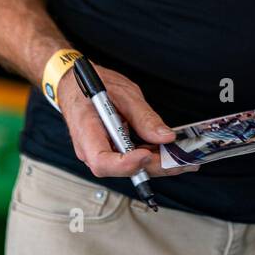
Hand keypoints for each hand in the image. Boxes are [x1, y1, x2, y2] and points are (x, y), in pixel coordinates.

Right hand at [56, 63, 197, 177]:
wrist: (73, 85)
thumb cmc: (92, 87)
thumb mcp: (122, 94)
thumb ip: (144, 117)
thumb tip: (165, 137)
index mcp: (86, 131)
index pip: (102, 161)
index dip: (126, 163)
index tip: (147, 154)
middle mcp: (90, 149)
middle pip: (120, 170)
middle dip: (152, 167)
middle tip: (179, 161)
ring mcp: (99, 152)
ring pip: (128, 168)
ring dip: (155, 165)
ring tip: (180, 158)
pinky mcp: (109, 151)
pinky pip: (129, 160)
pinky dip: (149, 157)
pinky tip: (167, 153)